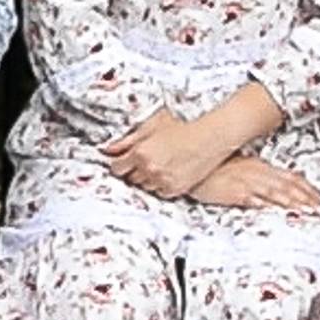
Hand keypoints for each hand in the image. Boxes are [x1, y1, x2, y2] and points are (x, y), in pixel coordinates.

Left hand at [106, 105, 240, 200]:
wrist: (210, 137)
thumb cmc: (184, 127)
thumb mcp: (152, 126)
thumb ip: (128, 139)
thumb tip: (109, 149)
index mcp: (140, 152)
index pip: (117, 168)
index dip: (121, 164)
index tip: (125, 162)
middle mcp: (149, 169)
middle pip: (130, 179)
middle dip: (135, 171)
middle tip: (147, 161)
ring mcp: (161, 180)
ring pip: (144, 187)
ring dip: (148, 179)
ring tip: (161, 164)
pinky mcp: (174, 189)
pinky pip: (160, 192)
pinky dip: (161, 185)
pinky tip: (170, 172)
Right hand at [186, 155, 319, 210]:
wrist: (193, 166)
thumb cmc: (215, 168)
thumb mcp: (241, 169)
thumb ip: (259, 178)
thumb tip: (275, 189)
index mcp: (261, 167)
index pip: (290, 177)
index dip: (308, 188)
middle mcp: (257, 173)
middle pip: (288, 186)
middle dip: (307, 198)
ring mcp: (246, 183)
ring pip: (275, 192)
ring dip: (292, 202)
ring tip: (307, 211)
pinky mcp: (232, 192)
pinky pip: (251, 198)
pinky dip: (264, 204)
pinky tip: (273, 210)